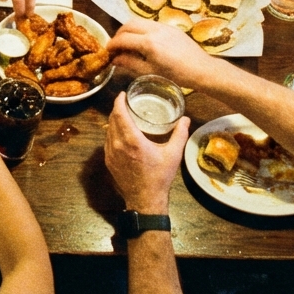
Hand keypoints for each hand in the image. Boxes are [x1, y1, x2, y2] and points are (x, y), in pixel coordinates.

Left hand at [105, 93, 188, 213]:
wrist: (145, 199)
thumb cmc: (160, 176)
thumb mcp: (173, 155)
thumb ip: (180, 134)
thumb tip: (186, 119)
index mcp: (132, 140)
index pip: (120, 114)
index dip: (119, 101)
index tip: (123, 94)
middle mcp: (118, 144)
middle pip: (112, 120)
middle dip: (117, 108)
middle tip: (126, 102)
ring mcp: (111, 153)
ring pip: (108, 130)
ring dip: (114, 120)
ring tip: (123, 115)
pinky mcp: (108, 160)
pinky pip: (108, 140)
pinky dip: (112, 132)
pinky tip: (120, 132)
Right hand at [107, 18, 219, 88]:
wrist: (201, 69)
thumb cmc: (176, 75)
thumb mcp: (150, 72)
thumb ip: (130, 63)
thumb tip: (114, 59)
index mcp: (148, 43)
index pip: (123, 39)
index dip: (112, 45)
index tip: (107, 52)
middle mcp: (154, 30)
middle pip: (128, 24)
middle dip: (118, 34)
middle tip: (115, 46)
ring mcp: (163, 26)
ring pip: (138, 21)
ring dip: (129, 30)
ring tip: (127, 43)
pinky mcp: (170, 27)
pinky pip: (149, 24)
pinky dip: (140, 29)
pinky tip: (142, 42)